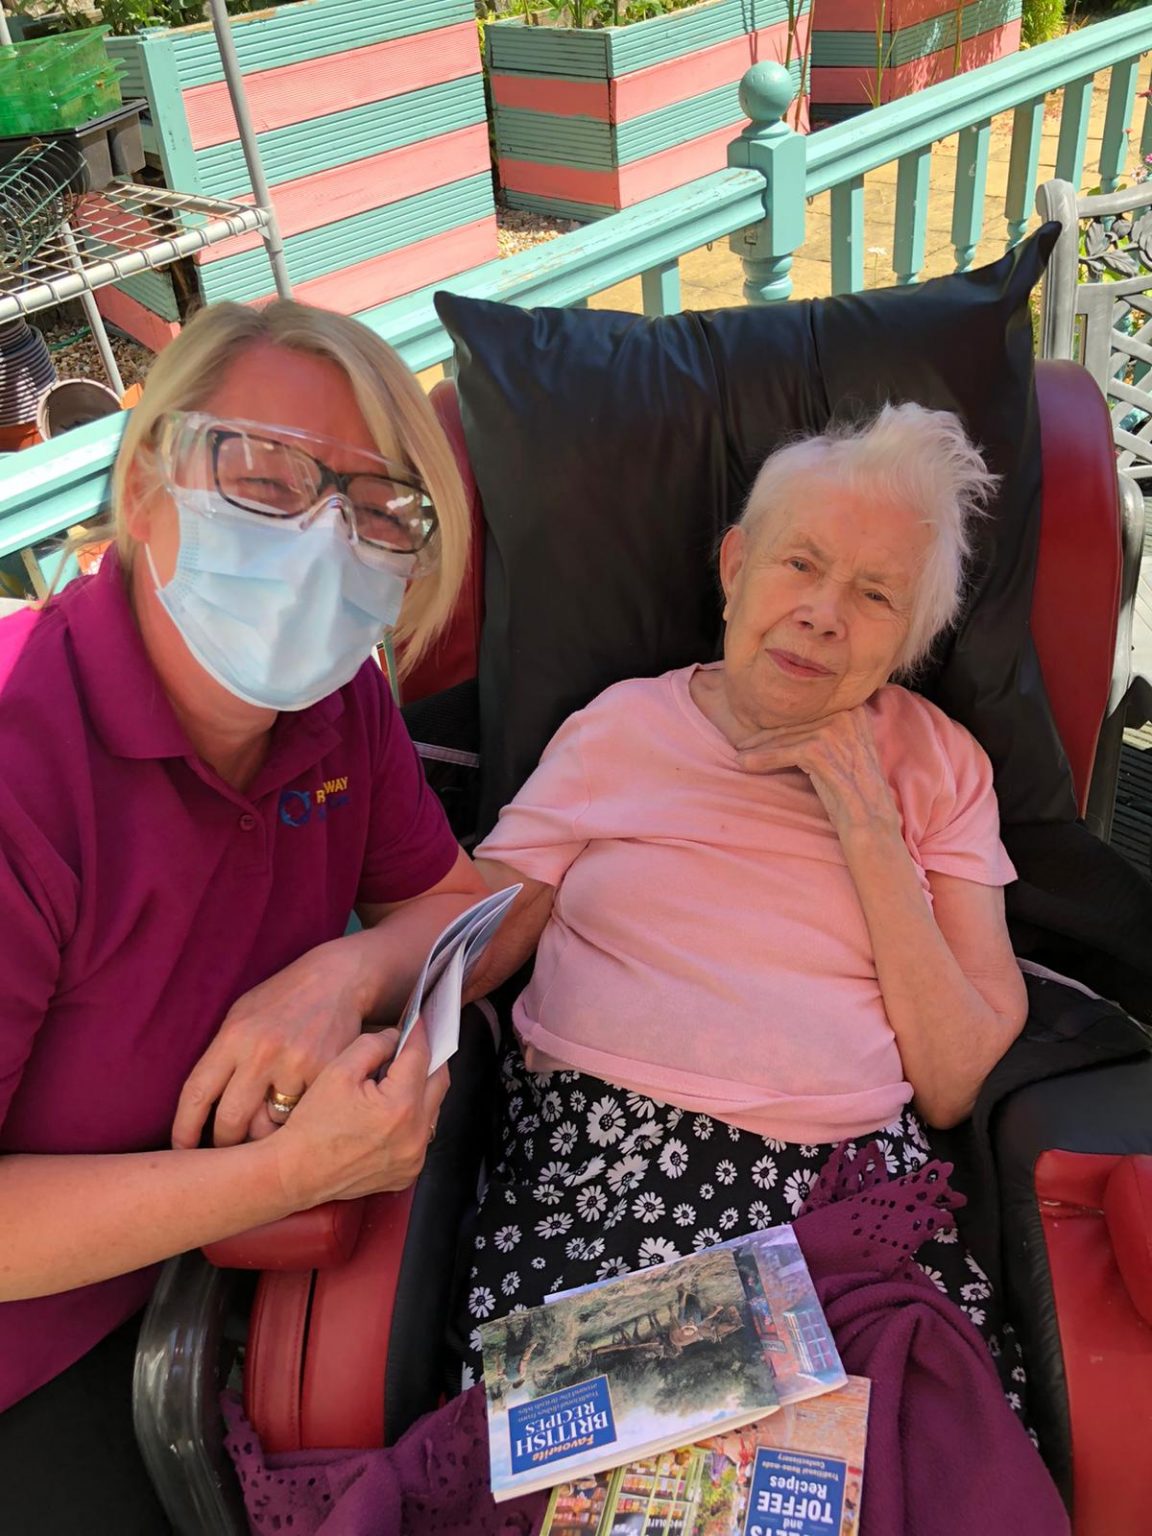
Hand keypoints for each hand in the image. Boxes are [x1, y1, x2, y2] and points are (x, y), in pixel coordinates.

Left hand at [172, 940, 369, 1149]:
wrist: (339, 978)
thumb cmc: (282, 1000)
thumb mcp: (241, 1015)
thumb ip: (221, 1057)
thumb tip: (200, 1110)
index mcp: (233, 1037)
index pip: (196, 1095)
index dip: (184, 1132)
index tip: (181, 1151)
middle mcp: (262, 1052)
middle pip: (231, 1123)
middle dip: (225, 1144)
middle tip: (228, 1148)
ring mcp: (297, 1065)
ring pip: (269, 1126)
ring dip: (264, 1133)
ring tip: (268, 1125)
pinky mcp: (327, 1074)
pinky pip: (303, 1117)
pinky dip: (299, 1119)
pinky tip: (302, 1109)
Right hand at [271, 1021, 449, 1206]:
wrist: (297, 1172)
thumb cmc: (312, 1123)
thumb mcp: (338, 1071)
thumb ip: (373, 1044)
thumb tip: (397, 1037)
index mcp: (399, 1105)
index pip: (421, 1056)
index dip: (419, 1033)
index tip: (419, 1020)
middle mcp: (414, 1134)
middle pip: (439, 1081)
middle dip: (430, 1058)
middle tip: (416, 1043)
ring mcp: (414, 1157)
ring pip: (434, 1108)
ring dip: (423, 1088)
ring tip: (402, 1075)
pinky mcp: (409, 1171)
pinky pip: (423, 1134)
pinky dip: (415, 1117)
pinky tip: (394, 1108)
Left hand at [735, 706, 900, 840]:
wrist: (870, 818)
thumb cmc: (854, 788)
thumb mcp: (846, 748)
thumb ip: (827, 729)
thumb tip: (786, 722)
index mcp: (853, 709)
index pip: (808, 712)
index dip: (783, 722)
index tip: (760, 731)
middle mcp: (846, 714)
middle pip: (796, 723)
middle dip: (766, 735)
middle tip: (743, 743)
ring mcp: (835, 731)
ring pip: (786, 737)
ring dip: (758, 749)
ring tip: (740, 755)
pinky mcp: (821, 751)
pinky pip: (783, 752)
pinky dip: (762, 759)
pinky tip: (746, 764)